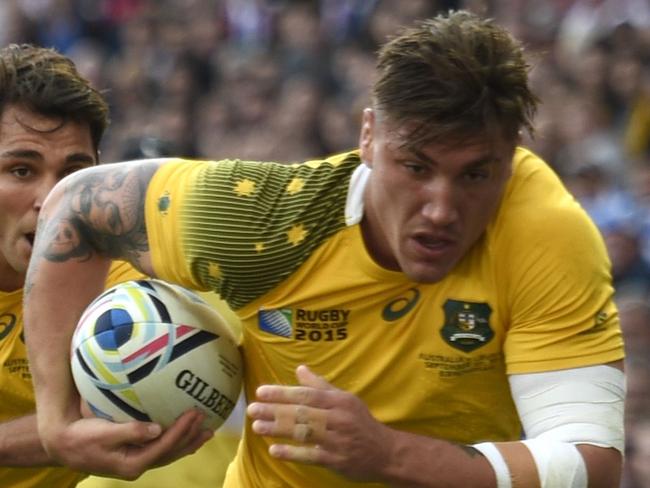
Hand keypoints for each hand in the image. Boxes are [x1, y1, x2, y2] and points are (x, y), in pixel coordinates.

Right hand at [43, 409, 212, 479]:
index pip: (164, 447)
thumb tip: (157, 429)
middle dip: (190, 437)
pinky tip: (185, 436)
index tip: (194, 413)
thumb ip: (131, 431)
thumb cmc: (82, 436)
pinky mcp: (134, 454)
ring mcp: (136, 461)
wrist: (64, 444)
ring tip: (206, 431)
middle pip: (171, 452)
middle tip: (208, 422)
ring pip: (168, 453)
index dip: (181, 431)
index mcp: (132, 463)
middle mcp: (137, 465)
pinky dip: (175, 442)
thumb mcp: (104, 433)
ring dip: (188, 441)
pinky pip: (161, 449)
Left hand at [247, 365, 393, 481]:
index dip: (283, 393)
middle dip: (275, 410)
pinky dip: (292, 453)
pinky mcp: (335, 460)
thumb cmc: (361, 422)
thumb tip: (300, 369)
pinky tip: (274, 450)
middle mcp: (337, 418)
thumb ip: (321, 386)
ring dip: (278, 429)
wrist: (385, 452)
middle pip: (302, 413)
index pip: (306, 395)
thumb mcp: (346, 399)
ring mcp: (336, 440)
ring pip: (304, 433)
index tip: (261, 392)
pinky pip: (311, 456)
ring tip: (257, 427)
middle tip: (252, 409)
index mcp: (338, 401)